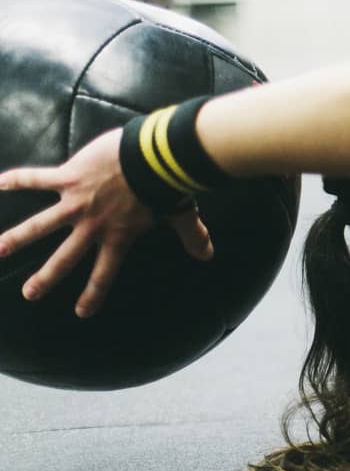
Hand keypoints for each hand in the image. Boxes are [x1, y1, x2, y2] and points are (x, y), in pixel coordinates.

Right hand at [0, 129, 213, 317]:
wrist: (157, 157)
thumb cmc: (170, 185)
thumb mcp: (181, 214)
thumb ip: (192, 236)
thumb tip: (208, 254)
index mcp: (118, 236)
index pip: (105, 272)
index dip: (94, 294)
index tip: (82, 312)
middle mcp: (93, 224)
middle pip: (65, 257)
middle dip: (46, 278)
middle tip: (29, 293)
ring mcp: (77, 201)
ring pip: (40, 225)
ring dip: (16, 237)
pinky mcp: (68, 176)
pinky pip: (36, 178)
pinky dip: (15, 180)